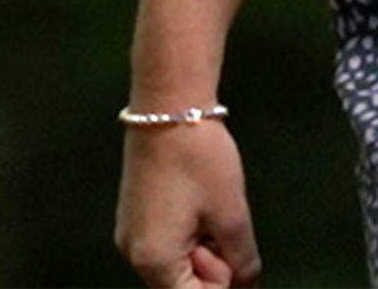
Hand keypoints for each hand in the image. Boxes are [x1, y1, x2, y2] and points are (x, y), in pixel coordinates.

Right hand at [115, 117, 259, 288]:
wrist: (168, 106)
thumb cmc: (200, 160)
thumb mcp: (231, 216)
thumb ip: (242, 263)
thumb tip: (247, 287)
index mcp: (154, 261)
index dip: (223, 284)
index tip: (233, 252)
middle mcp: (134, 254)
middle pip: (183, 286)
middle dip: (214, 268)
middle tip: (224, 228)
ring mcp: (131, 234)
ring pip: (177, 265)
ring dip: (204, 251)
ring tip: (214, 212)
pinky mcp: (135, 215)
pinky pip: (166, 244)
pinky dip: (190, 236)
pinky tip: (200, 207)